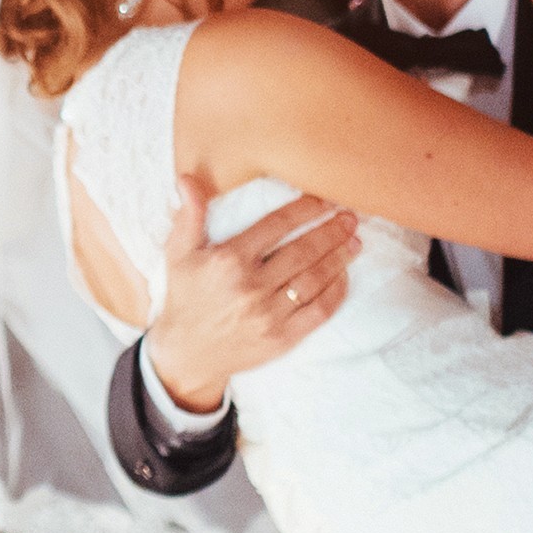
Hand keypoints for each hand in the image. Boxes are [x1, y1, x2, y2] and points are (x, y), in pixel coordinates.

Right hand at [144, 172, 356, 414]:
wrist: (188, 354)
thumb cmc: (186, 297)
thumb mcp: (178, 253)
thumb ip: (189, 214)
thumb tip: (187, 179)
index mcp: (228, 260)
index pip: (277, 224)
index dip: (306, 209)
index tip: (325, 200)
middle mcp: (250, 286)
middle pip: (303, 250)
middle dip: (331, 231)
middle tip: (350, 217)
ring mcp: (268, 314)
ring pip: (315, 278)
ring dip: (339, 257)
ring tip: (354, 242)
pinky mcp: (282, 338)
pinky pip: (319, 311)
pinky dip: (336, 291)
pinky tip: (343, 276)